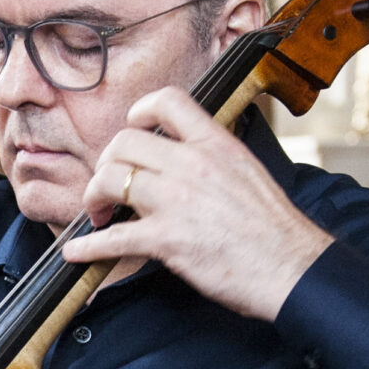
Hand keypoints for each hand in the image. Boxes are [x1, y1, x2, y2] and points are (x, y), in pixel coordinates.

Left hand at [70, 89, 333, 321]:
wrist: (291, 266)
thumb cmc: (273, 228)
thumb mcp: (248, 172)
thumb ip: (214, 158)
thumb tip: (187, 157)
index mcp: (216, 144)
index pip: (168, 102)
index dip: (140, 112)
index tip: (132, 129)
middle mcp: (193, 165)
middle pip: (123, 142)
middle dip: (106, 164)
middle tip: (108, 186)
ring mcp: (177, 201)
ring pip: (110, 180)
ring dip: (93, 197)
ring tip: (98, 214)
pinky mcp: (167, 240)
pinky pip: (112, 238)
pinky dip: (88, 247)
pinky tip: (77, 252)